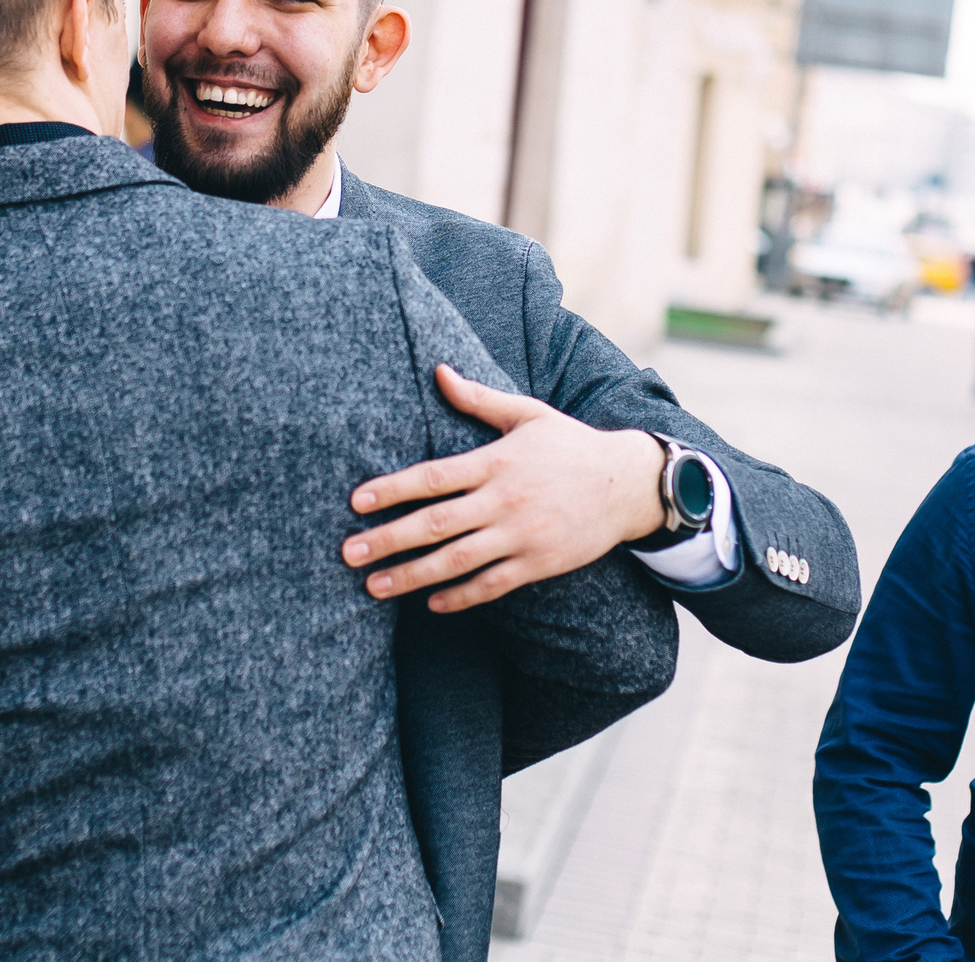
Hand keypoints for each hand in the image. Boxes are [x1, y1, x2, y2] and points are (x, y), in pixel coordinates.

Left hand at [343, 365, 664, 612]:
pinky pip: (492, 585)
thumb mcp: (526, 414)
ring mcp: (522, 535)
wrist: (626, 484)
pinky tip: (431, 603)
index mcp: (496, 461)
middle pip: (436, 524)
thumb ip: (478, 399)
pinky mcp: (539, 563)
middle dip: (389, 540)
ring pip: (458, 561)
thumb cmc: (569, 445)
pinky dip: (460, 596)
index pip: (433, 477)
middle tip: (348, 552)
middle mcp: (505, 500)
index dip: (392, 489)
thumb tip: (439, 371)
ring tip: (374, 586)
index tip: (356, 501)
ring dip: (412, 576)